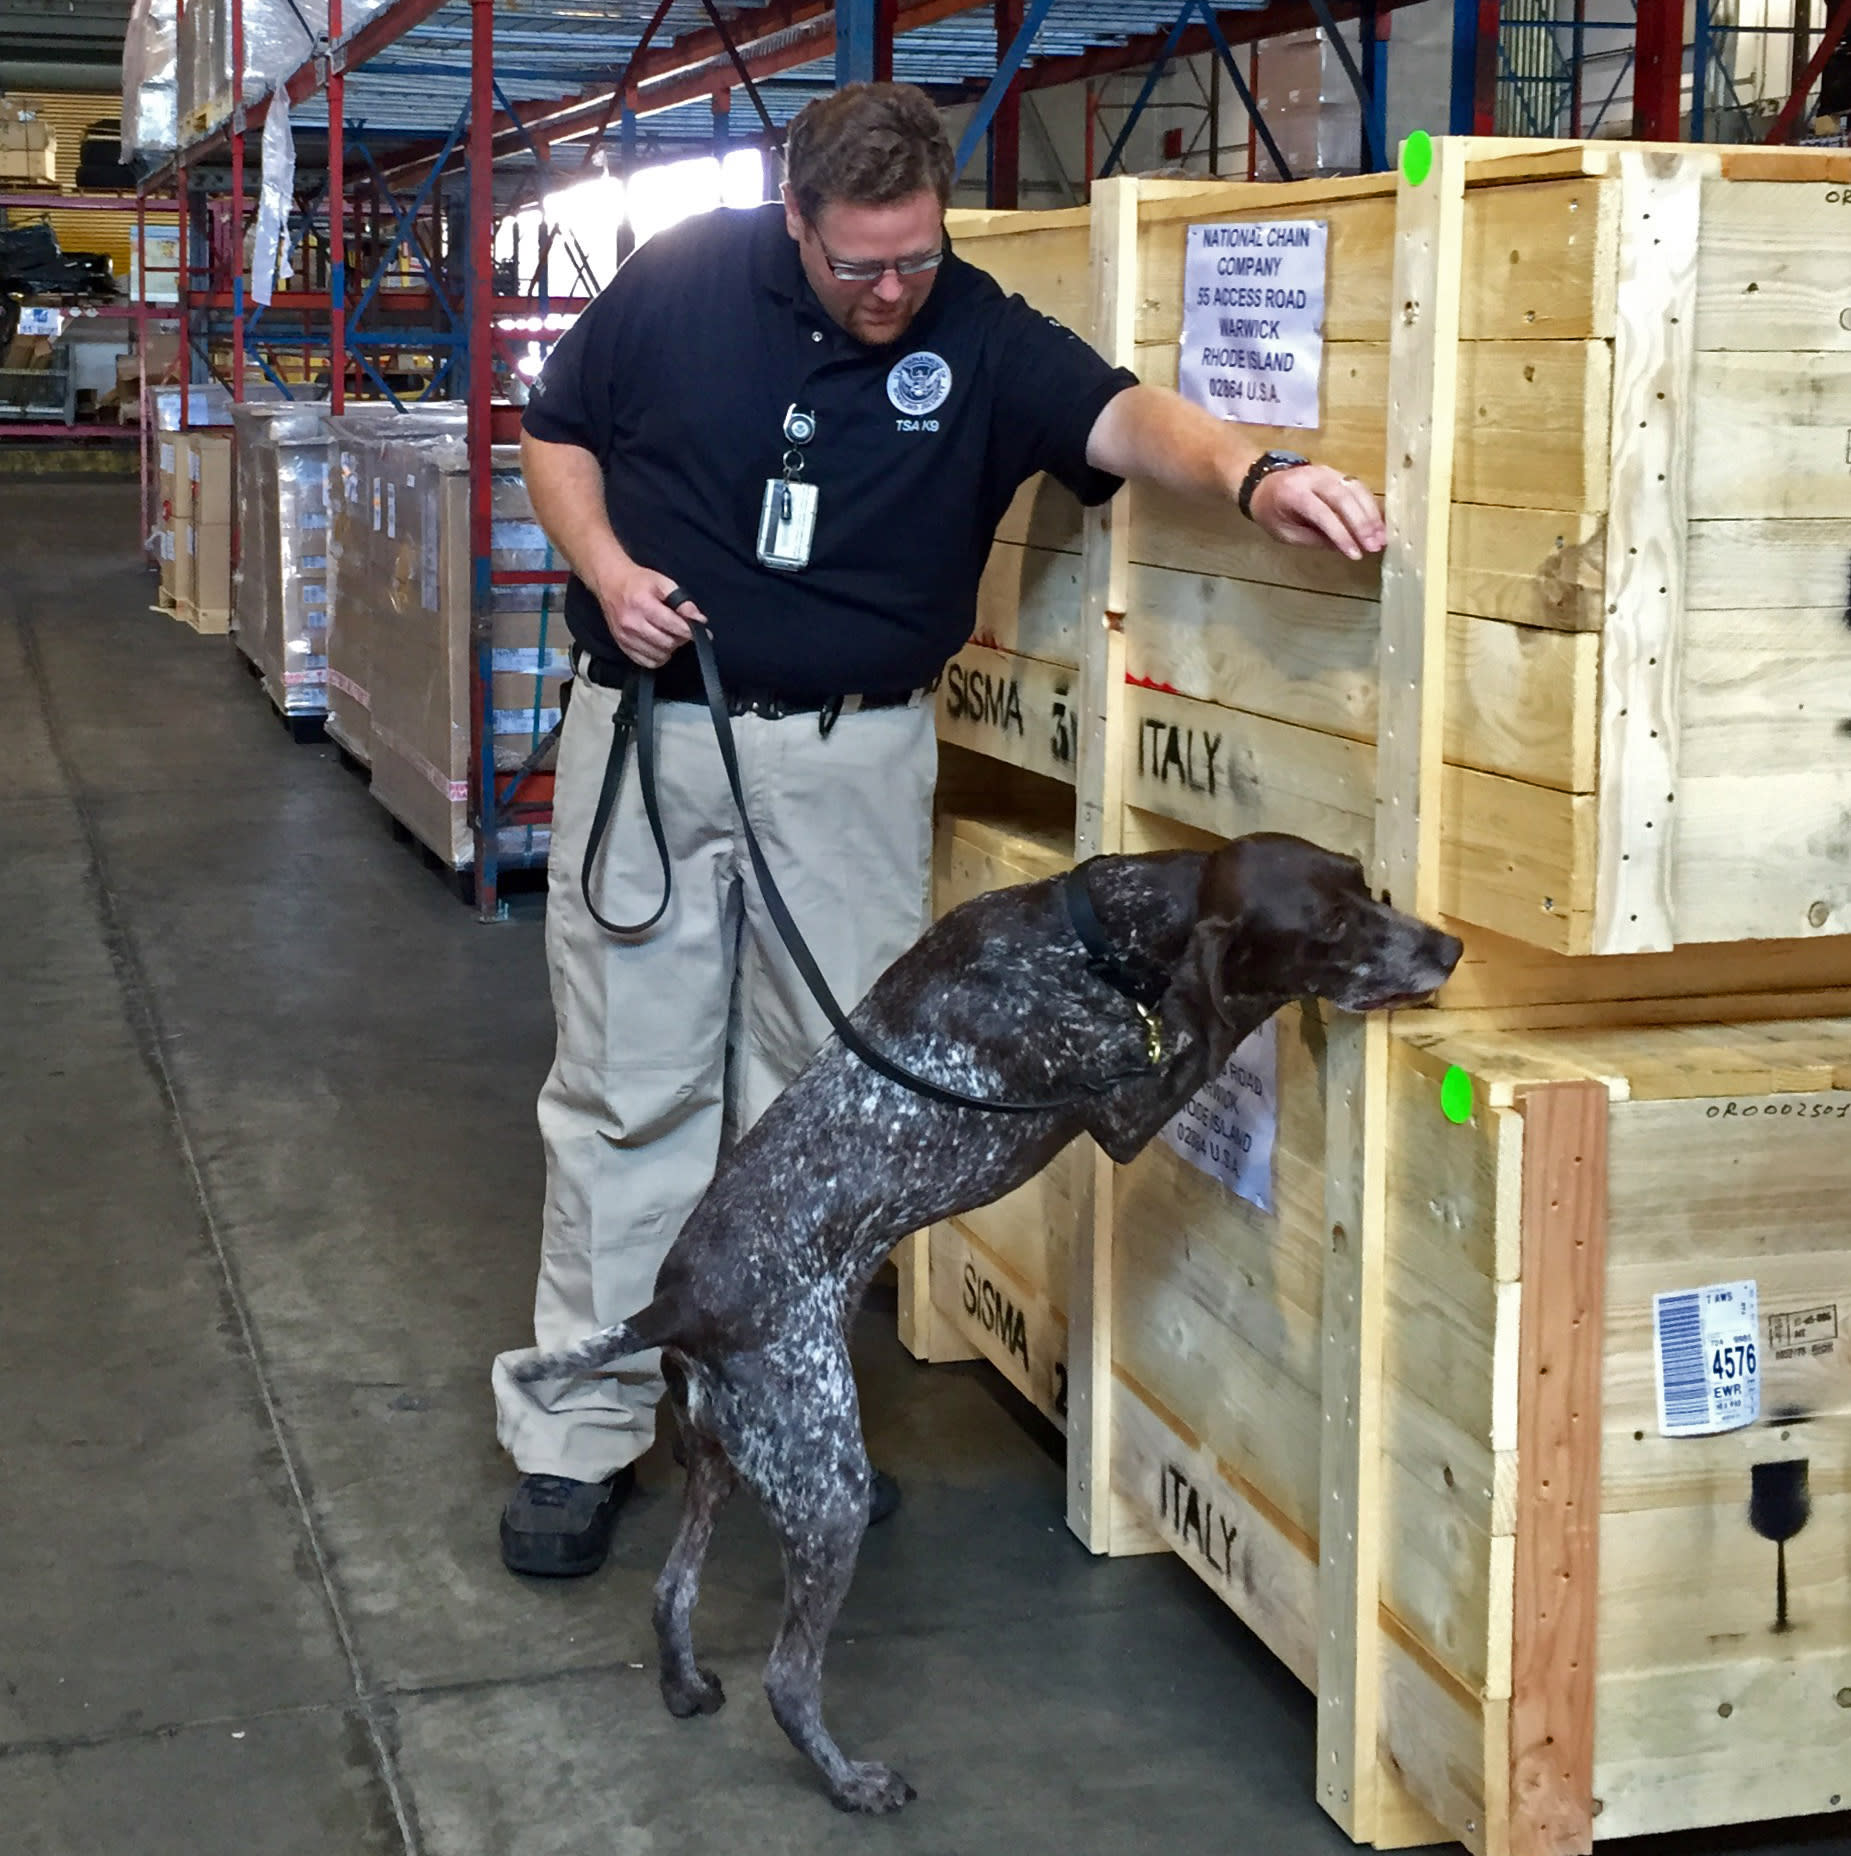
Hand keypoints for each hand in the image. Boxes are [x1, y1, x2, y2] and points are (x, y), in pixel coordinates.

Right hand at [590, 563, 706, 668]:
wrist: (610, 583)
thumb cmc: (639, 582)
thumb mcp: (662, 582)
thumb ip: (682, 601)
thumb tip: (699, 619)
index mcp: (642, 604)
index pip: (673, 626)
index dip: (691, 631)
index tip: (702, 632)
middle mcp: (632, 623)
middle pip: (667, 643)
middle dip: (680, 639)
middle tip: (683, 631)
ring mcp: (625, 637)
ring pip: (658, 655)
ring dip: (670, 649)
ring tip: (670, 635)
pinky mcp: (621, 645)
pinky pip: (646, 662)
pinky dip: (657, 657)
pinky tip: (659, 645)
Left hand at [1248, 465, 1385, 560]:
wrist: (1264, 483)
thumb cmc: (1272, 512)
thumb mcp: (1285, 533)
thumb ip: (1314, 539)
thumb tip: (1345, 548)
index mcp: (1293, 493)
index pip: (1322, 512)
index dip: (1340, 534)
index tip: (1355, 554)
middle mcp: (1313, 477)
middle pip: (1343, 498)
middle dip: (1362, 524)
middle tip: (1375, 546)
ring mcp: (1327, 471)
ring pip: (1355, 489)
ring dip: (1371, 515)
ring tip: (1381, 538)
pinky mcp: (1337, 473)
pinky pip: (1358, 486)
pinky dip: (1371, 505)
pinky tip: (1379, 523)